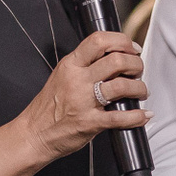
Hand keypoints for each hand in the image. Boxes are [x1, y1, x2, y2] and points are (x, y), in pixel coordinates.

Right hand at [24, 31, 150, 163]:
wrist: (33, 134)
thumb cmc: (48, 108)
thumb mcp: (62, 75)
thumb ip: (84, 65)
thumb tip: (112, 57)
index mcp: (70, 65)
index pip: (98, 40)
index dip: (121, 41)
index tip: (132, 48)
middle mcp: (77, 80)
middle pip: (116, 61)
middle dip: (136, 64)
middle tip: (138, 71)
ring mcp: (83, 101)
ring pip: (122, 86)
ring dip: (139, 88)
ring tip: (140, 92)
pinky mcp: (89, 122)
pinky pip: (120, 117)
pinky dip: (137, 116)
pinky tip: (142, 114)